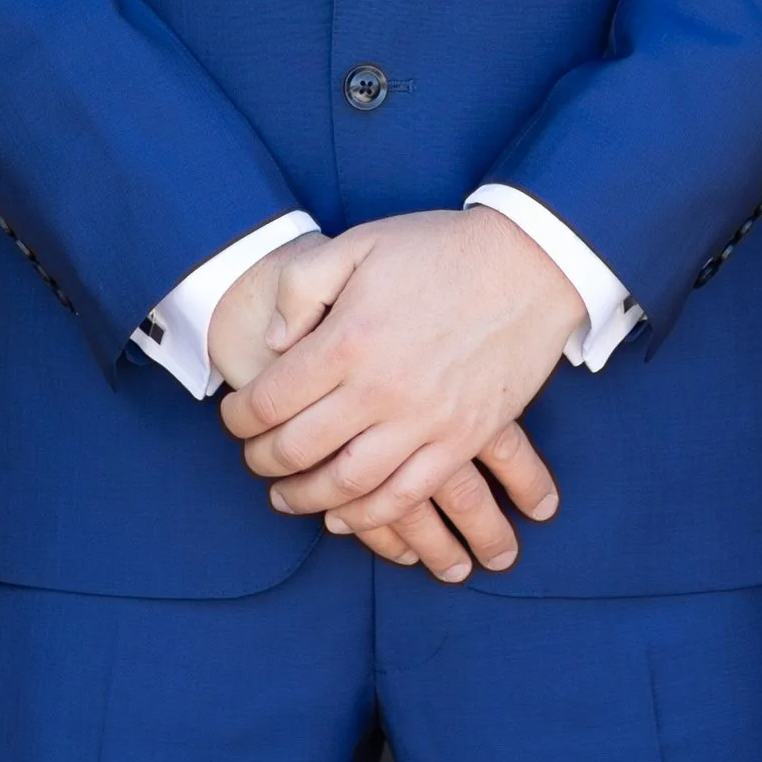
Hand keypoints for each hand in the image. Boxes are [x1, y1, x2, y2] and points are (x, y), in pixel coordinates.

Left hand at [219, 208, 584, 583]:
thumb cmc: (438, 250)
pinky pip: (406, 496)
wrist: (528, 265)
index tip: (233, 418)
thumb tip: (274, 344)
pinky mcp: (462, 439)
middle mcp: (381, 389)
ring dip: (306, 498)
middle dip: (263, 460)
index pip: (271, 400)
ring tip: (285, 496)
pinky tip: (343, 517)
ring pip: (347, 484)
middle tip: (252, 459)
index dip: (240, 417)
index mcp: (348, 340)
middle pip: (299, 448)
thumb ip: (300, 287)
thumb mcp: (357, 244)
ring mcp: (425, 421)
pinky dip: (369, 517)